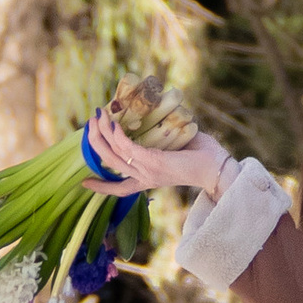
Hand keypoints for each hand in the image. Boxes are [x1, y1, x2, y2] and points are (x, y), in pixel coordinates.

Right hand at [86, 104, 229, 198]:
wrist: (218, 168)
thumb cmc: (203, 157)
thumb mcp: (177, 147)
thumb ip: (164, 137)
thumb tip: (159, 114)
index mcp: (149, 179)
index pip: (119, 189)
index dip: (100, 186)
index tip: (84, 182)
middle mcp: (144, 178)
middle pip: (108, 164)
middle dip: (94, 143)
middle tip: (89, 124)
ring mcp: (147, 171)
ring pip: (113, 154)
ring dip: (101, 133)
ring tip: (97, 116)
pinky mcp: (152, 162)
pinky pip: (126, 148)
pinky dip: (116, 135)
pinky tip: (112, 122)